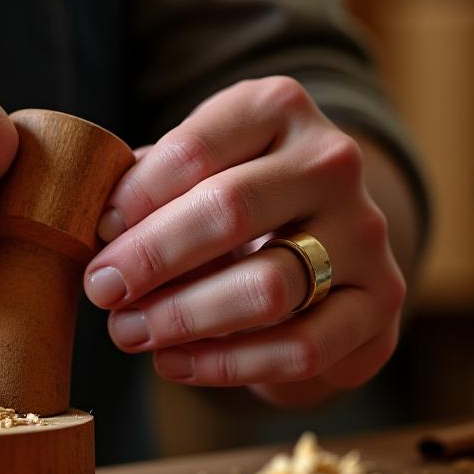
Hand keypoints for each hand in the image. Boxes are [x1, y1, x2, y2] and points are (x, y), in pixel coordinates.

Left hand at [83, 77, 406, 405]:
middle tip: (101, 289)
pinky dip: (227, 364)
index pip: (196, 147)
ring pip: (269, 286)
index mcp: (277, 108)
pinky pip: (301, 348)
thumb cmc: (230, 200)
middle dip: (152, 256)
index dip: (137, 195)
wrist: (323, 242)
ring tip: (128, 332)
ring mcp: (366, 233)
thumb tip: (94, 225)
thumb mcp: (190, 173)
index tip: (96, 231)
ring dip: (184, 316)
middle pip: (232, 210)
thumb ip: (145, 186)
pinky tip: (173, 363)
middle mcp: (332, 161)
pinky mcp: (380, 304)